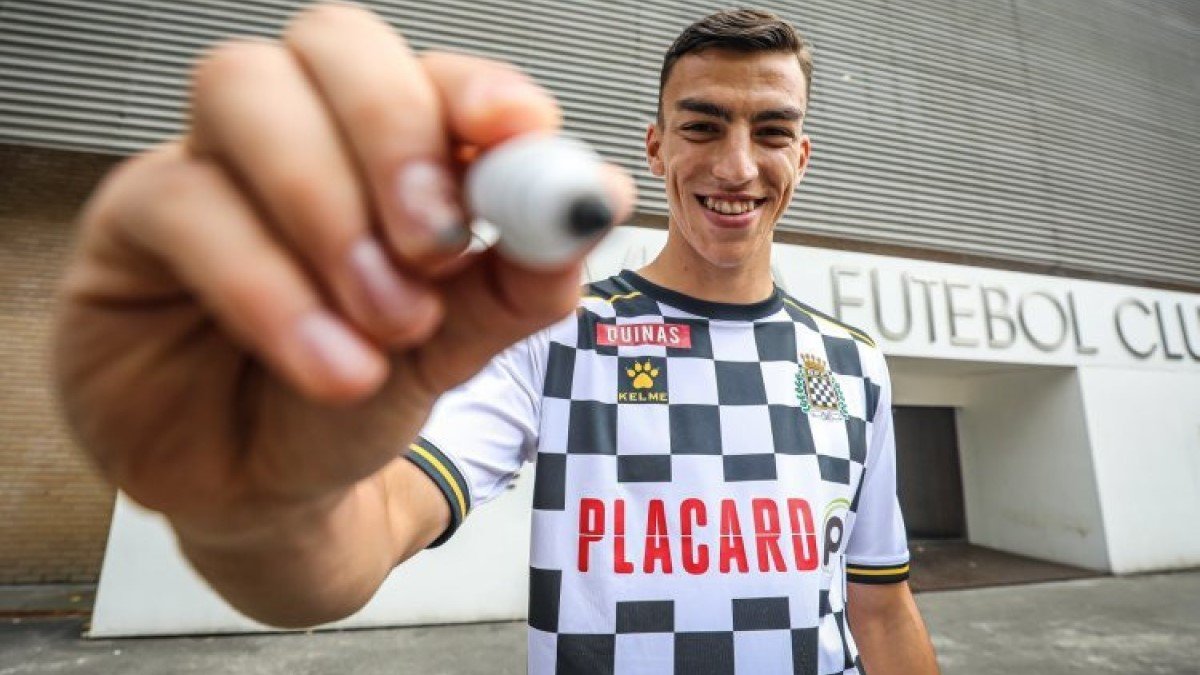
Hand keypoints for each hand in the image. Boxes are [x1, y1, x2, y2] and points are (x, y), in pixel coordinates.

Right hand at [52, 3, 633, 537]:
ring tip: (390, 323)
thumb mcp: (459, 344)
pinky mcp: (129, 224)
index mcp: (385, 150)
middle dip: (395, 132)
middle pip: (331, 42)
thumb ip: (523, 276)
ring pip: (244, 92)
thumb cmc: (355, 398)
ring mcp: (207, 165)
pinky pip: (186, 205)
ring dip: (331, 209)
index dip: (476, 90)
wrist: (267, 490)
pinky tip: (329, 365)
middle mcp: (296, 134)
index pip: (429, 73)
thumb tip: (597, 199)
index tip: (517, 134)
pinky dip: (274, 289)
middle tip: (438, 244)